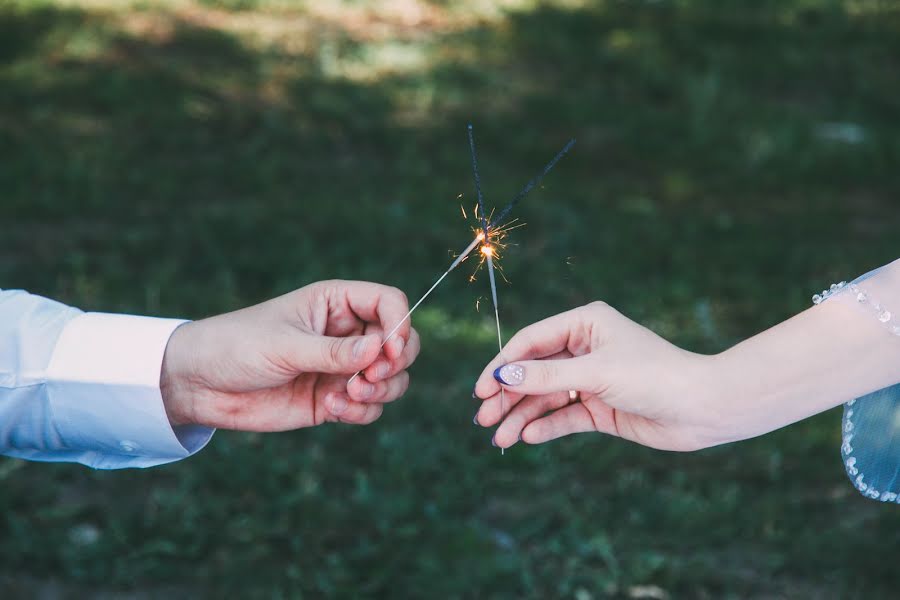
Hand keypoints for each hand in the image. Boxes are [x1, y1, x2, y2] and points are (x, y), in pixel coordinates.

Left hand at [159, 280, 419, 429]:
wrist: (200, 385)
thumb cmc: (238, 347)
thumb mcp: (285, 346)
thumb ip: (334, 352)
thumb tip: (381, 349)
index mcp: (336, 303)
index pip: (389, 302)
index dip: (400, 325)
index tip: (389, 352)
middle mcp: (346, 333)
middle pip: (400, 342)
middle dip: (395, 364)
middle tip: (371, 378)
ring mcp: (342, 367)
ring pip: (391, 379)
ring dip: (380, 391)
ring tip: (350, 397)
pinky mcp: (334, 398)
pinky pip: (369, 407)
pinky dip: (361, 412)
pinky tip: (332, 410)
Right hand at [473, 301, 720, 450]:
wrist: (703, 408)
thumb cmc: (654, 375)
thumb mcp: (595, 373)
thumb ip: (546, 376)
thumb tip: (502, 376)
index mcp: (584, 324)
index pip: (530, 342)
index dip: (502, 365)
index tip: (480, 389)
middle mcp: (585, 349)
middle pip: (534, 372)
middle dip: (508, 395)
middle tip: (482, 419)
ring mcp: (592, 380)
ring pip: (546, 398)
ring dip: (522, 416)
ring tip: (500, 438)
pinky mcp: (601, 408)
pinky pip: (565, 416)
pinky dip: (546, 426)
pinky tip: (528, 437)